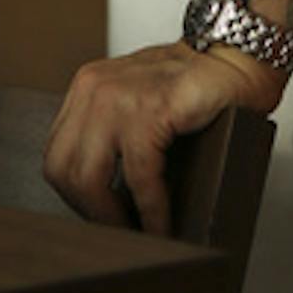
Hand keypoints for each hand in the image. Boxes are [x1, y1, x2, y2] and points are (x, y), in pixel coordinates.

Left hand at [43, 40, 281, 235]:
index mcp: (87, 89)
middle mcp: (94, 89)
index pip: (57, 155)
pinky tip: (163, 225)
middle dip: (89, 212)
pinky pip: (139, 177)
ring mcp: (118, 97)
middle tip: (118, 232)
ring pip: (89, 178)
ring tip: (138, 234)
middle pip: (62, 169)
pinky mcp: (149, 109)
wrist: (236, 57)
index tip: (100, 217)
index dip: (76, 196)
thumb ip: (113, 136)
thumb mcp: (136, 104)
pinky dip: (152, 211)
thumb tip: (105, 201)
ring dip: (114, 218)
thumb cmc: (194, 87)